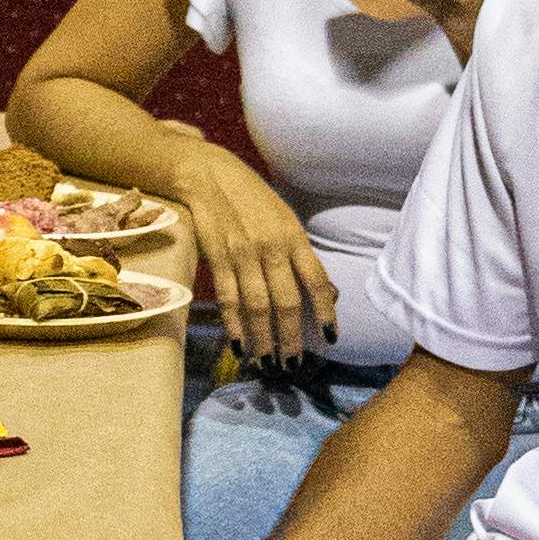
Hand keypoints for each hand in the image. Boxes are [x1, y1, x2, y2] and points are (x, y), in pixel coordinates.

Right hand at [176, 142, 335, 366]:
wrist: (207, 175)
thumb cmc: (251, 198)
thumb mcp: (285, 219)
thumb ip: (301, 255)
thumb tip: (326, 292)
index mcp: (293, 236)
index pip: (316, 280)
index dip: (326, 311)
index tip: (331, 338)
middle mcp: (270, 247)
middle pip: (286, 301)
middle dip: (291, 337)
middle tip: (292, 364)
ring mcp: (242, 254)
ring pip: (257, 306)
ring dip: (263, 339)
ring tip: (268, 363)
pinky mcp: (216, 258)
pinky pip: (228, 299)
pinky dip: (234, 325)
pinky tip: (239, 345)